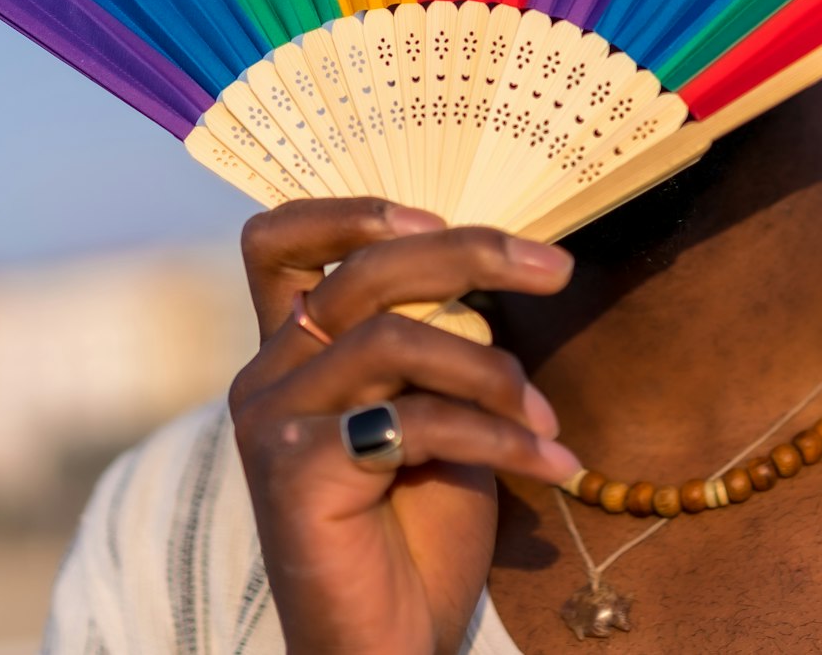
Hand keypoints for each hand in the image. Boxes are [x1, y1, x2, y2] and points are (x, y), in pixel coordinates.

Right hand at [228, 198, 578, 654]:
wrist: (387, 650)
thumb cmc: (415, 534)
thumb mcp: (432, 412)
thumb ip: (436, 341)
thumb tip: (502, 261)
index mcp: (288, 352)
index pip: (278, 241)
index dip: (352, 210)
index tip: (436, 215)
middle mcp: (265, 376)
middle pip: (363, 270)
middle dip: (471, 253)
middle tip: (556, 269)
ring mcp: (272, 423)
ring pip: (396, 337)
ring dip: (497, 374)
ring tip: (549, 421)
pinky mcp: (294, 474)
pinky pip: (414, 420)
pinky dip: (499, 438)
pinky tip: (551, 466)